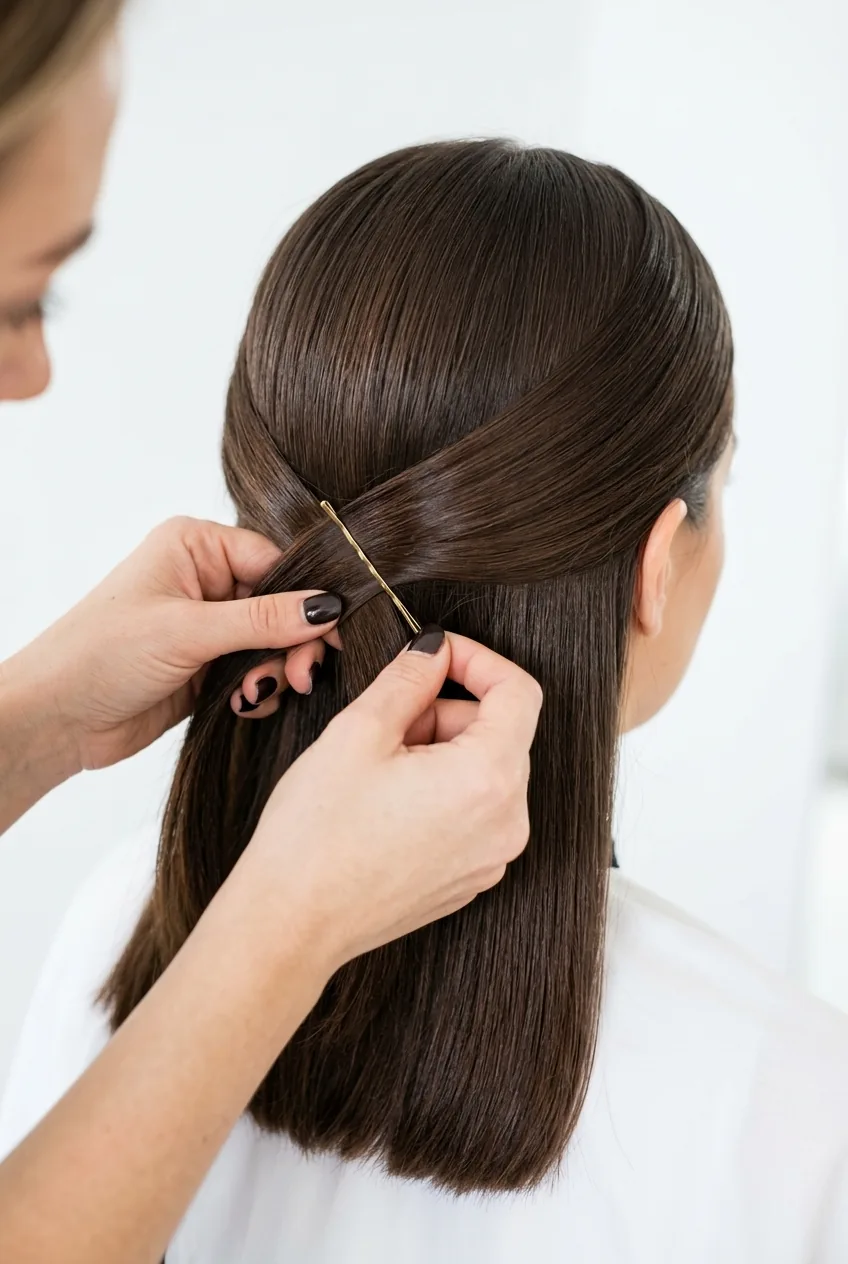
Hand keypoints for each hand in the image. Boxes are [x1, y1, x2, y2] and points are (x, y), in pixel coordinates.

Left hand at [2, 517, 341, 773]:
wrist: (56, 719)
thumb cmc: (101, 655)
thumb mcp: (189, 631)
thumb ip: (264, 619)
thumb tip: (328, 607)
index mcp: (195, 546)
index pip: (276, 560)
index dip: (308, 596)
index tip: (334, 630)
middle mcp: (204, 579)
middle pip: (282, 603)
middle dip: (295, 642)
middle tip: (303, 676)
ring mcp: (207, 625)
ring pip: (273, 642)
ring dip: (276, 671)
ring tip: (257, 694)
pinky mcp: (207, 667)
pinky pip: (257, 671)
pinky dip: (258, 690)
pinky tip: (240, 705)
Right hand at [240, 628, 542, 970]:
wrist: (291, 924)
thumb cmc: (316, 834)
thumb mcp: (359, 732)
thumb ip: (409, 678)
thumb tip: (434, 651)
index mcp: (489, 780)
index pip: (519, 692)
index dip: (478, 660)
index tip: (437, 655)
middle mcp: (507, 823)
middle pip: (501, 732)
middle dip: (447, 710)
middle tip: (388, 719)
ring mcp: (492, 857)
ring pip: (486, 771)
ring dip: (442, 750)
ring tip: (380, 766)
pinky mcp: (471, 877)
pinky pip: (475, 811)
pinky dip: (443, 789)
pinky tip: (388, 801)